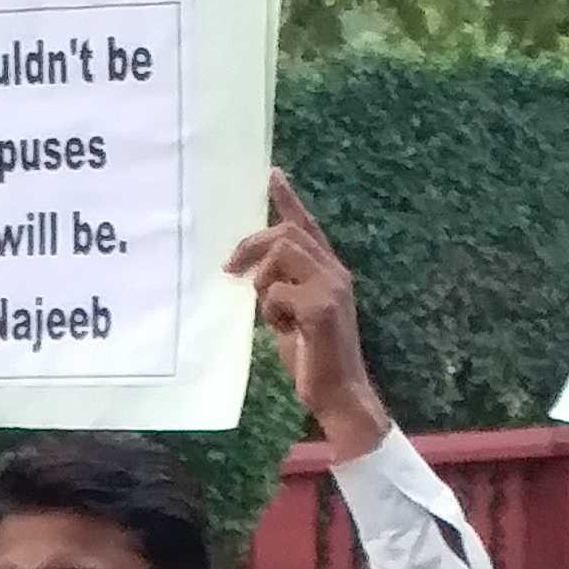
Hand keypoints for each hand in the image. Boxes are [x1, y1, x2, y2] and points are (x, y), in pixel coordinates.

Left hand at [224, 170, 380, 448]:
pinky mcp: (322, 306)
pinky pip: (275, 292)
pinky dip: (271, 312)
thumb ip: (278, 289)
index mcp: (329, 271)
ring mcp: (332, 286)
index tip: (271, 175)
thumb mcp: (289, 316)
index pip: (307, 226)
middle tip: (229, 268)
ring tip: (274, 314)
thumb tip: (249, 272)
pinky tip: (285, 330)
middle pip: (285, 234)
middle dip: (251, 246)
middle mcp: (335, 271)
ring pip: (280, 255)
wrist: (338, 393)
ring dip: (263, 284)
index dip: (287, 200)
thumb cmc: (312, 359)